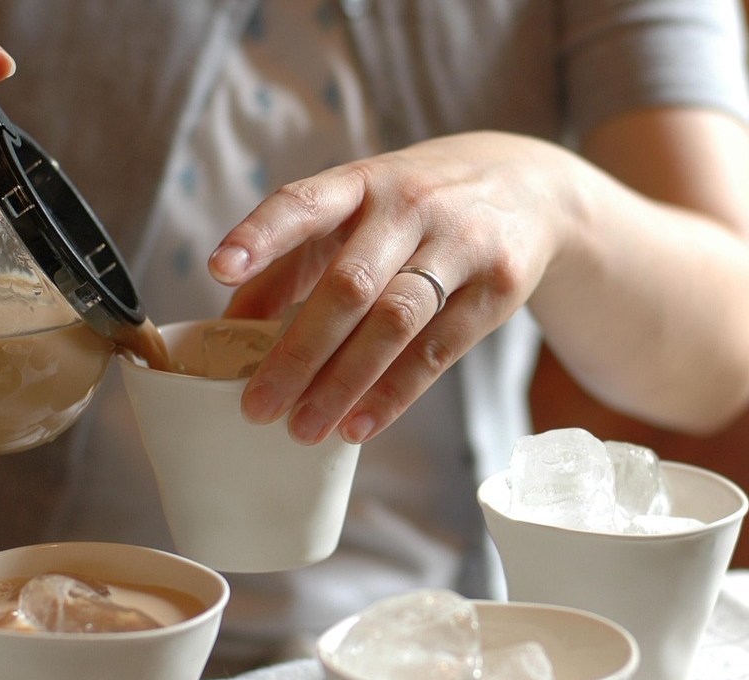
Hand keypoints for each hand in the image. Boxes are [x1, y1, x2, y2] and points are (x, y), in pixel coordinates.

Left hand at [208, 132, 575, 444]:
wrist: (530, 188)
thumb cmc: (417, 206)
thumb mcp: (357, 212)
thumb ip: (292, 261)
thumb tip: (229, 324)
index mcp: (363, 182)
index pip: (304, 203)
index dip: (260, 235)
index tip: (219, 269)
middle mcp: (411, 207)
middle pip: (349, 284)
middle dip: (299, 351)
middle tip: (257, 406)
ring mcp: (461, 246)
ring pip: (395, 322)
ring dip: (344, 382)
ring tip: (303, 429)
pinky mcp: (498, 288)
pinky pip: (439, 350)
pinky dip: (395, 393)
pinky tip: (359, 424)